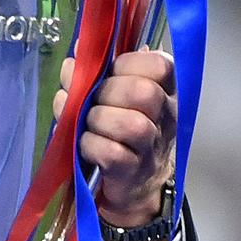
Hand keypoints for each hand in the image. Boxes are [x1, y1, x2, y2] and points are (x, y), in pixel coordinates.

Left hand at [52, 50, 176, 240]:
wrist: (136, 181)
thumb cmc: (122, 129)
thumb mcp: (112, 95)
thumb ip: (93, 73)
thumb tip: (73, 59)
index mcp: (166, 89)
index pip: (160, 65)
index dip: (126, 64)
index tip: (109, 73)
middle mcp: (167, 115)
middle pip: (144, 92)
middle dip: (108, 92)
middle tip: (94, 101)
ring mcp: (152, 145)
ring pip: (131, 124)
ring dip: (98, 120)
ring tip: (89, 124)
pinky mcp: (132, 170)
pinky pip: (111, 152)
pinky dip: (90, 144)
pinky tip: (86, 144)